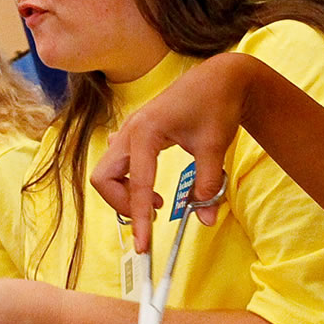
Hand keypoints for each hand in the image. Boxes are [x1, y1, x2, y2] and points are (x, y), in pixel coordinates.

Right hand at [91, 52, 261, 252]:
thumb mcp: (215, 147)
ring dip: (123, 192)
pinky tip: (146, 182)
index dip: (138, 219)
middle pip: (104, 177)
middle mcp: (130, 131)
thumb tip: (204, 218)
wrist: (220, 77)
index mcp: (146, 133)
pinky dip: (126, 178)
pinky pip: (116, 159)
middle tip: (152, 214)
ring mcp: (129, 130)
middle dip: (121, 203)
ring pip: (107, 170)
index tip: (143, 246)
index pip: (136, 185)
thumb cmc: (217, 105)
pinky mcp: (136, 132)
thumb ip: (208, 185)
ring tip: (156, 200)